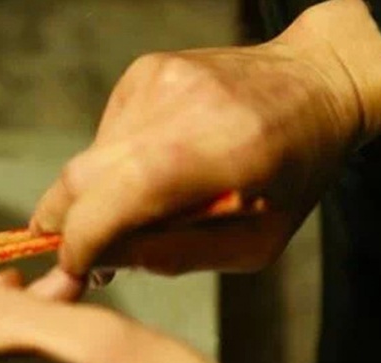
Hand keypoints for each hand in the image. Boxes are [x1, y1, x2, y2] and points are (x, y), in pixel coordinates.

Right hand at [30, 0, 380, 283]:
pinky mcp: (143, 71)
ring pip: (87, 159)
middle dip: (63, 224)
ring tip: (143, 204)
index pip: (111, 202)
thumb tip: (101, 264)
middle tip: (81, 253)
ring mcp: (154, 82)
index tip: (72, 275)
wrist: (317, 82)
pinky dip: (115, 163)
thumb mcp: (252, 246)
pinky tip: (154, 164)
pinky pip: (105, 134)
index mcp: (216, 155)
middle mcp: (177, 107)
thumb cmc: (292, 177)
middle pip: (78, 178)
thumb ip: (173, 257)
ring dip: (97, 196)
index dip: (79, 245)